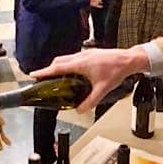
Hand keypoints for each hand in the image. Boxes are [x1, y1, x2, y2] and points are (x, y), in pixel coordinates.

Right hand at [30, 47, 148, 111]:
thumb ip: (90, 101)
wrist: (128, 59)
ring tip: (54, 75)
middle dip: (48, 69)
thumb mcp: (103, 89)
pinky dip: (67, 64)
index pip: (57, 67)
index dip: (44, 71)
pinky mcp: (90, 53)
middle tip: (42, 77)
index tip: (34, 74)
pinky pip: (73, 57)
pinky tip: (71, 72)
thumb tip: (79, 109)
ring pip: (66, 58)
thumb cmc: (117, 71)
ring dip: (58, 65)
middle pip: (59, 61)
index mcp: (81, 64)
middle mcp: (81, 57)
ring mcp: (85, 53)